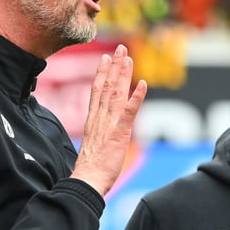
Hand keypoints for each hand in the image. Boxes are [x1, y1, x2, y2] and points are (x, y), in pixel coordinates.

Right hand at [71, 44, 146, 195]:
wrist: (87, 181)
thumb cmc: (91, 169)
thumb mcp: (95, 145)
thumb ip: (99, 133)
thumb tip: (102, 131)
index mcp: (94, 120)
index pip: (97, 91)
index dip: (102, 73)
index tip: (106, 58)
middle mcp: (100, 118)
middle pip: (106, 86)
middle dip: (114, 66)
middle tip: (120, 48)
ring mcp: (110, 125)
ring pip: (116, 94)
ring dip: (123, 75)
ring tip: (128, 58)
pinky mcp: (119, 134)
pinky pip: (130, 113)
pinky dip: (136, 98)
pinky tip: (143, 85)